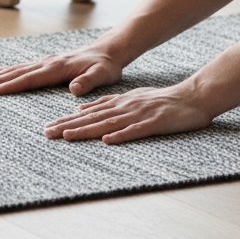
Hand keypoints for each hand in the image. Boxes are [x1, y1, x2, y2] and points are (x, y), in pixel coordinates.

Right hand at [0, 45, 123, 96]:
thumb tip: (74, 89)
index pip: (30, 78)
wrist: (108, 51)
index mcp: (58, 68)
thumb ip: (89, 81)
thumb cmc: (106, 66)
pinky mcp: (46, 63)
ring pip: (16, 68)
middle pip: (16, 72)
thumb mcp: (102, 75)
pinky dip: (6, 71)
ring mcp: (45, 61)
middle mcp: (48, 62)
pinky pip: (22, 68)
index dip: (11, 85)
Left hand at [43, 79, 212, 144]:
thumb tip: (82, 110)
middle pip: (92, 118)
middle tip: (47, 134)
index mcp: (119, 103)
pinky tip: (106, 141)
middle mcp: (125, 107)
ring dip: (87, 130)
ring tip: (68, 137)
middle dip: (69, 126)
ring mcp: (139, 114)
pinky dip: (121, 135)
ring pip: (107, 123)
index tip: (48, 128)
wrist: (192, 97)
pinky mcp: (154, 123)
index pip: (88, 114)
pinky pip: (135, 130)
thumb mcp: (131, 98)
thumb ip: (108, 104)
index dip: (67, 121)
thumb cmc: (162, 101)